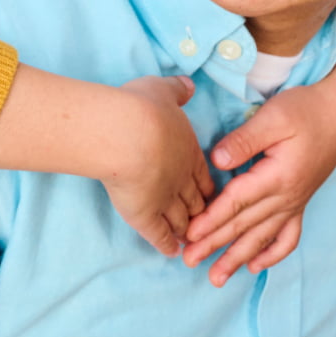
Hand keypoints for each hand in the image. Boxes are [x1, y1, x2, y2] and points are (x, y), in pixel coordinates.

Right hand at [97, 76, 213, 257]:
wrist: (126, 134)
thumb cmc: (142, 108)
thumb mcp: (161, 89)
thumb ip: (176, 89)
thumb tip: (188, 85)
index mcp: (188, 151)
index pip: (202, 176)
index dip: (205, 186)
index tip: (209, 194)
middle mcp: (182, 179)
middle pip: (196, 201)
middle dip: (201, 212)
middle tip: (204, 222)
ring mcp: (166, 200)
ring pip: (183, 221)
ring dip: (188, 231)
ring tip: (190, 239)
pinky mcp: (146, 217)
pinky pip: (160, 235)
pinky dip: (167, 244)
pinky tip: (171, 251)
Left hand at [184, 75, 335, 284]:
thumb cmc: (306, 110)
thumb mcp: (273, 117)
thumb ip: (243, 141)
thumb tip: (216, 161)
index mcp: (276, 177)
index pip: (236, 203)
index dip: (211, 220)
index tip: (189, 236)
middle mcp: (286, 196)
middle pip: (244, 226)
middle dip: (215, 246)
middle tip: (189, 262)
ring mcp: (295, 202)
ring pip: (262, 237)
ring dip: (238, 258)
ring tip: (217, 278)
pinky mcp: (301, 201)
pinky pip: (287, 236)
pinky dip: (272, 254)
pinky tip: (256, 266)